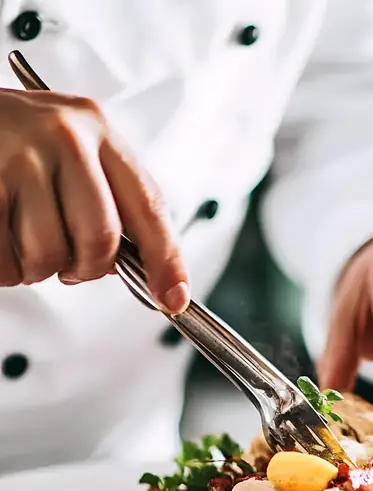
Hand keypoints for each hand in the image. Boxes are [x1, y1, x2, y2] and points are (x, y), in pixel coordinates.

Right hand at [0, 88, 188, 312]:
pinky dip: (6, 268)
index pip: (148, 206)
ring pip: (50, 255)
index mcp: (98, 131)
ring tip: (24, 240)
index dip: (166, 261)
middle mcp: (63, 137)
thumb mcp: (72, 153)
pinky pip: (6, 260)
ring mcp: (19, 158)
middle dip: (86, 268)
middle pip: (100, 239)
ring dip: (38, 268)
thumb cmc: (17, 144)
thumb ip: (110, 202)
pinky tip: (2, 240)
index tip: (174, 297)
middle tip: (68, 263)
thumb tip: (140, 269)